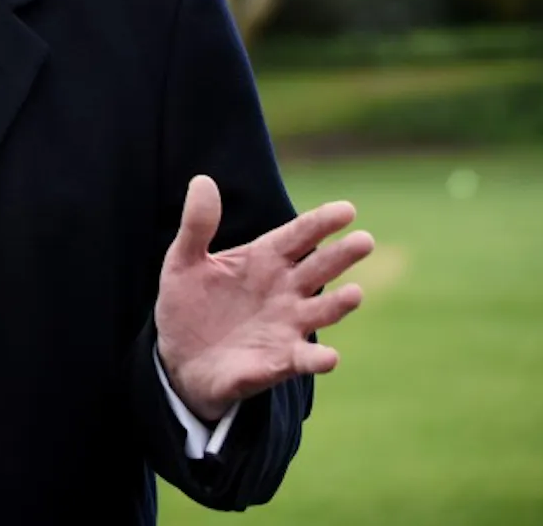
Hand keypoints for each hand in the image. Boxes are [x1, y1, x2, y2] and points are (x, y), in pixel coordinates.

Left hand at [154, 175, 373, 423]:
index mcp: (264, 260)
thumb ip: (197, 225)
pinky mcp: (277, 362)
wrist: (179, 359)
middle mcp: (284, 292)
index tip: (347, 209)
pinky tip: (328, 357)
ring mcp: (285, 327)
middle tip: (364, 240)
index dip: (321, 222)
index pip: (298, 236)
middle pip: (319, 269)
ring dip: (338, 304)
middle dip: (341, 255)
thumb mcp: (183, 261)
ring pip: (321, 312)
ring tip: (354, 293)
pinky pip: (302, 360)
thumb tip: (202, 180)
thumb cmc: (188, 305)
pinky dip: (317, 359)